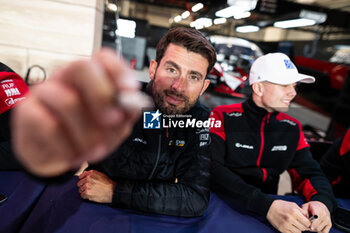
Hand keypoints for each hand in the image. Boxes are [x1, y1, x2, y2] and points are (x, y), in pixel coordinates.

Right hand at [12, 48, 146, 176]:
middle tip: (114, 121)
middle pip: (82, 67)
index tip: (129, 91)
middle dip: (102, 96)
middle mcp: (66, 78)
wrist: (56, 156)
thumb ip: (125, 114)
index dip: (119, 71)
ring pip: (68, 101)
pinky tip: (74, 156)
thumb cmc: (87, 135)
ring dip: (88, 133)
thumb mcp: (114, 128)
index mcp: (91, 78)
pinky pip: (49, 125)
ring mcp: (44, 92)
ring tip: (96, 150)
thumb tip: (133, 104)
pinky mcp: (27, 112)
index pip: (103, 58)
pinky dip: (68, 146)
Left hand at [77, 170, 115, 202]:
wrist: (112, 191)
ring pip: (80, 190)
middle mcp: (88, 178)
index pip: (81, 176)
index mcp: (91, 173)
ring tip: (91, 193)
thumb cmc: (108, 184)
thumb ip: (92, 173)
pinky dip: (85, 197)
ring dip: (84, 192)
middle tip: (88, 189)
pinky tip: (90, 196)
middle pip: (79, 184)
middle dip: (82, 187)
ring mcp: (87, 185)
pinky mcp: (87, 192)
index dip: (82, 180)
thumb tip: (85, 173)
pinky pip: (82, 195)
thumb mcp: (101, 175)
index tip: (84, 183)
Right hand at [267, 199, 310, 232]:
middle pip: (303, 228)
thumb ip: (302, 211)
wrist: (269, 207)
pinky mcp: (281, 229)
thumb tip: (308, 218)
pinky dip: (292, 231)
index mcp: (294, 212)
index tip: (306, 222)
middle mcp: (290, 219)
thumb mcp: (292, 204)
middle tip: (300, 223)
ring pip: (298, 232)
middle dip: (303, 226)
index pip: (307, 222)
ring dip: (298, 229)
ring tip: (294, 224)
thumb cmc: (281, 205)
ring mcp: (285, 225)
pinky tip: (290, 227)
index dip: (308, 223)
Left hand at [302, 201, 331, 232]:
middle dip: (310, 227)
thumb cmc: (311, 207)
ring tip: (311, 224)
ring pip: (319, 230)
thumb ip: (304, 212)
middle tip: (307, 224)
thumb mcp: (306, 206)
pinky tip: (316, 227)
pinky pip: (324, 232)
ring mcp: (328, 220)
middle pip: (317, 226)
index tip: (310, 226)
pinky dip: (319, 231)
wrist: (321, 207)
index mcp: (318, 209)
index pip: (317, 218)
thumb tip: (305, 219)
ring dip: (314, 229)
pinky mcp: (329, 225)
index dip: (314, 223)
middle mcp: (324, 215)